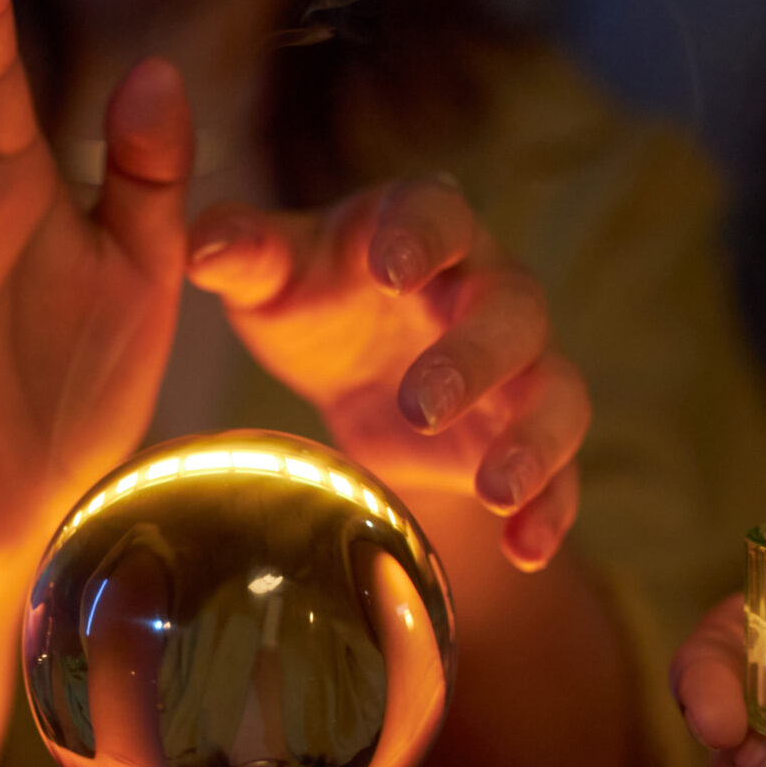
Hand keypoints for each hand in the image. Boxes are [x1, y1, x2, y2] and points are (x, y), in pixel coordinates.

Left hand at [186, 179, 586, 568]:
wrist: (353, 365)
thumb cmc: (313, 298)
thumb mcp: (272, 277)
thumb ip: (244, 254)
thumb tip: (205, 245)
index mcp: (426, 228)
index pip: (439, 214)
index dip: (422, 237)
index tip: (395, 269)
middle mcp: (490, 290)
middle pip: (513, 312)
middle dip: (475, 358)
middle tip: (420, 406)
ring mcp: (521, 367)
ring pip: (557, 393)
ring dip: (534, 440)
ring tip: (495, 490)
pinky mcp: (521, 436)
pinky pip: (560, 474)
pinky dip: (548, 511)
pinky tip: (523, 552)